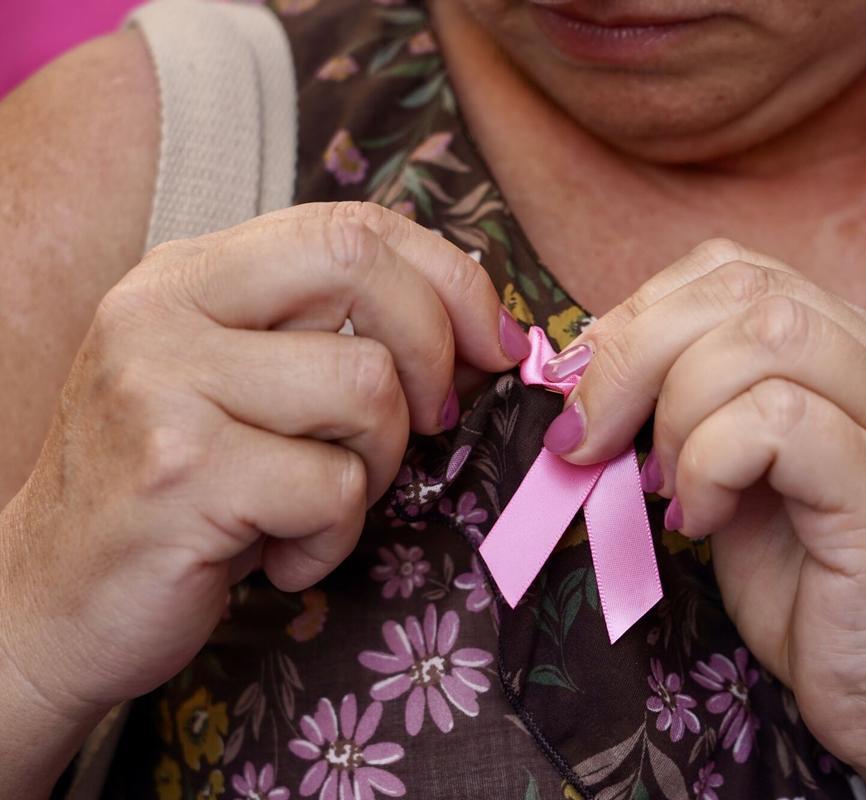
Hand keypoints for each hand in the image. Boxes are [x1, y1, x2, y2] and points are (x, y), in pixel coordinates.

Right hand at [0, 202, 527, 727]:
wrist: (48, 604)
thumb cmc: (178, 497)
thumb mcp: (242, 391)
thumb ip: (329, 340)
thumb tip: (478, 330)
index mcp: (187, 275)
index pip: (349, 224)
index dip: (447, 275)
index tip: (493, 340)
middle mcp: (164, 308)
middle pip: (360, 266)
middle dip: (435, 349)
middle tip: (430, 422)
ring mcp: (162, 384)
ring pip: (365, 387)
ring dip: (377, 465)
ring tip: (321, 505)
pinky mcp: (179, 472)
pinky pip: (333, 486)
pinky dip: (334, 539)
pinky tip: (281, 557)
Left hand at [545, 239, 865, 798]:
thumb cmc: (814, 586)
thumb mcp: (736, 476)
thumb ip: (688, 411)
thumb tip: (584, 378)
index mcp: (856, 349)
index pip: (733, 268)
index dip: (640, 314)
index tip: (585, 390)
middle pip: (742, 287)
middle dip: (634, 353)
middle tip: (591, 436)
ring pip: (765, 337)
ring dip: (676, 410)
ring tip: (667, 487)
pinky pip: (776, 423)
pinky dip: (709, 463)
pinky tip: (698, 521)